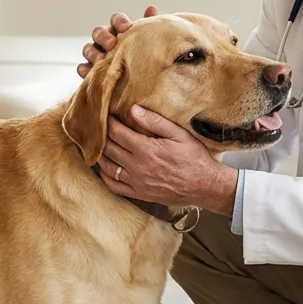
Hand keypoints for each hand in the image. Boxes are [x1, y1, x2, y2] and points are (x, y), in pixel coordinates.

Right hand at [78, 5, 159, 78]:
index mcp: (119, 30)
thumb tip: (151, 8)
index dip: (119, 21)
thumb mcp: (148, 40)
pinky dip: (86, 69)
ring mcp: (95, 55)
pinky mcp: (90, 71)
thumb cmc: (144, 54)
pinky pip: (82, 68)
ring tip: (102, 60)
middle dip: (104, 37)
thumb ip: (149, 25)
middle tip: (112, 44)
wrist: (140, 79)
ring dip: (93, 53)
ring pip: (88, 49)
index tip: (126, 27)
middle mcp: (105, 40)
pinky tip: (92, 72)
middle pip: (98, 32)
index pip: (116, 19)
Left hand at [96, 105, 237, 215]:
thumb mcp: (179, 134)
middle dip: (101, 137)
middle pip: (109, 149)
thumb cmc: (195, 158)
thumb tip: (133, 110)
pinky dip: (105, 177)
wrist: (206, 186)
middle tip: (96, 128)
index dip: (108, 122)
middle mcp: (137, 167)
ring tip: (96, 146)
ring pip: (107, 168)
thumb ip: (155, 122)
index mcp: (146, 149)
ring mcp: (137, 182)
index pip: (117, 133)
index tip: (104, 114)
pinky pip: (115, 186)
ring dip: (99, 156)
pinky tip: (104, 169)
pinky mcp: (140, 194)